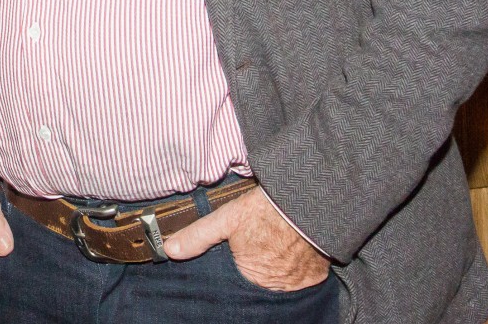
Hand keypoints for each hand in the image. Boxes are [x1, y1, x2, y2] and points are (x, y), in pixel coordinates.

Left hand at [165, 187, 329, 291]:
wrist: (308, 200)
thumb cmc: (266, 209)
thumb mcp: (227, 217)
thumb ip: (198, 236)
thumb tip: (170, 249)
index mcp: (252, 278)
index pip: (238, 284)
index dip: (237, 271)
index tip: (240, 259)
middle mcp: (276, 287)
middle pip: (259, 285)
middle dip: (256, 273)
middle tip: (257, 252)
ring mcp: (298, 284)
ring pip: (281, 282)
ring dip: (275, 271)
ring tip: (271, 250)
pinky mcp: (317, 276)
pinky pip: (303, 278)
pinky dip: (296, 269)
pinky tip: (291, 252)